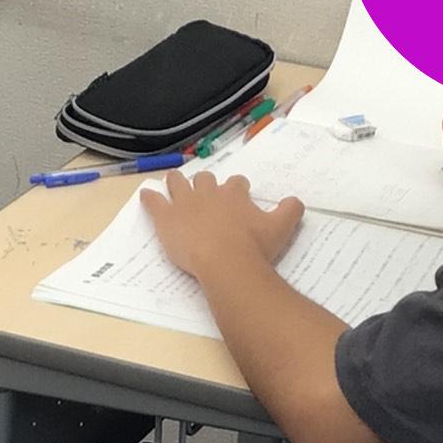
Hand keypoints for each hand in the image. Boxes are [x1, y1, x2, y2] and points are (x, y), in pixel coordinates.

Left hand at [142, 168, 304, 280]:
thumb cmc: (254, 246)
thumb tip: (296, 201)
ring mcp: (184, 203)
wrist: (226, 261)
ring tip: (174, 182)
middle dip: (206, 184)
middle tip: (205, 193)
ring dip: (176, 181)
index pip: (236, 183)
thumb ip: (290, 210)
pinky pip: (154, 202)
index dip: (237, 189)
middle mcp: (208, 192)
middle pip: (205, 180)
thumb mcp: (282, 227)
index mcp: (234, 193)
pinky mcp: (166, 218)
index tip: (238, 194)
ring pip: (177, 183)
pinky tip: (146, 195)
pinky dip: (149, 198)